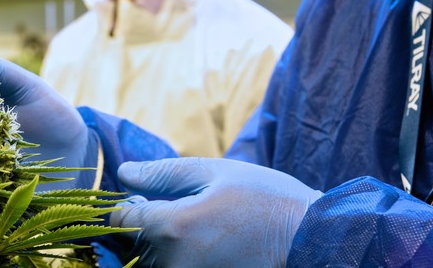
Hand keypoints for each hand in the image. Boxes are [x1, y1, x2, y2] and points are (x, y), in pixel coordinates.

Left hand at [109, 158, 322, 267]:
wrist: (310, 242)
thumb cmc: (266, 200)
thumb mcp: (216, 173)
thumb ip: (163, 173)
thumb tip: (124, 173)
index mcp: (173, 228)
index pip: (122, 220)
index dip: (126, 204)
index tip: (143, 197)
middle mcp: (173, 263)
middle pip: (133, 246)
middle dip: (144, 225)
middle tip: (171, 208)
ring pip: (151, 264)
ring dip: (159, 246)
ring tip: (192, 227)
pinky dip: (178, 258)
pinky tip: (202, 243)